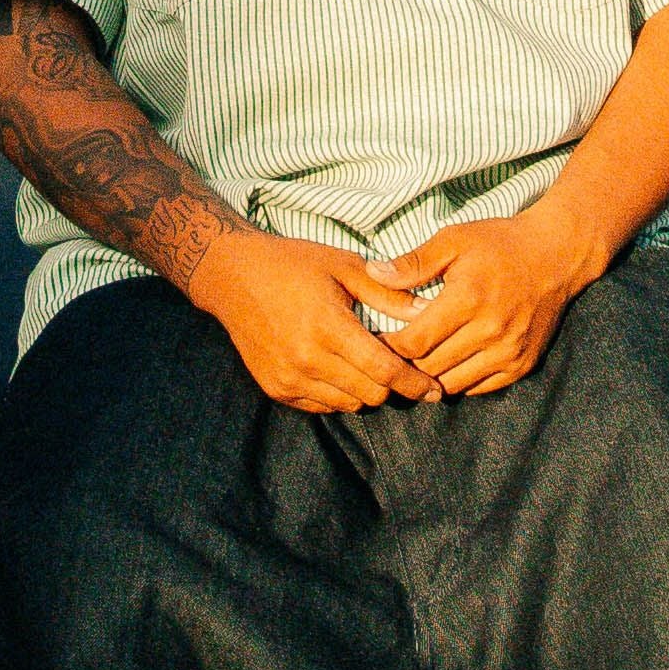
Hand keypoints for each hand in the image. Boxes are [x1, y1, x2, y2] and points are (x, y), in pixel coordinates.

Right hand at [188, 218, 416, 411]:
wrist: (233, 276)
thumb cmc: (294, 264)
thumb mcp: (344, 266)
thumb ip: (387, 294)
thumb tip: (427, 312)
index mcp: (328, 327)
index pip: (384, 370)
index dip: (414, 383)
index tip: (434, 389)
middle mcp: (306, 359)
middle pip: (371, 393)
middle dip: (392, 385)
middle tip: (401, 369)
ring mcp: (288, 378)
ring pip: (348, 403)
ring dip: (365, 390)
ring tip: (368, 366)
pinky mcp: (276, 388)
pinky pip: (322, 405)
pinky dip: (338, 393)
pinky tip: (339, 368)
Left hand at [368, 195, 615, 399]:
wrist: (557, 255)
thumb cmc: (500, 243)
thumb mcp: (454, 240)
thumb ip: (413, 262)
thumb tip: (372, 274)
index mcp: (468, 299)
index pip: (415, 342)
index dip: (389, 347)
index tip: (375, 341)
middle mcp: (490, 331)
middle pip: (430, 367)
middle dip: (404, 363)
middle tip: (388, 356)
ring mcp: (509, 352)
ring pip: (452, 383)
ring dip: (429, 376)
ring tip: (415, 362)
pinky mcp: (522, 365)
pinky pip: (478, 388)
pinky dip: (457, 380)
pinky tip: (448, 363)